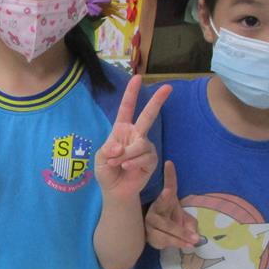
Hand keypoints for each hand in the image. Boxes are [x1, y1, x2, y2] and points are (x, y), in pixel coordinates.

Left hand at [95, 76, 170, 201]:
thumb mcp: (100, 158)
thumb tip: (119, 146)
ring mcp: (145, 147)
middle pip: (148, 116)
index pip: (126, 109)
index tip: (137, 78)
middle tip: (168, 87)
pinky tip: (126, 168)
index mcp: (121, 130)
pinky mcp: (151, 160)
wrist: (115, 191)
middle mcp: (136, 135)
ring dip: (126, 155)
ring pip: (140, 144)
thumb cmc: (107, 172)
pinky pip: (144, 157)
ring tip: (117, 164)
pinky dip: (132, 163)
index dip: (131, 94)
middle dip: (157, 101)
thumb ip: (107, 149)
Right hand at [145, 160, 200, 248]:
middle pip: (162, 208)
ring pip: (164, 228)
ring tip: (194, 240)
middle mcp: (155, 210)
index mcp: (165, 201)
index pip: (168, 186)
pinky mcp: (150, 236)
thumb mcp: (186, 220)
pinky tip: (187, 245)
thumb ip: (191, 224)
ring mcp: (150, 223)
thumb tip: (194, 234)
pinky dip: (176, 243)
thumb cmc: (173, 222)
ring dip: (180, 234)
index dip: (169, 175)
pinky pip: (163, 240)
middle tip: (171, 197)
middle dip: (169, 209)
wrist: (159, 236)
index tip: (169, 163)